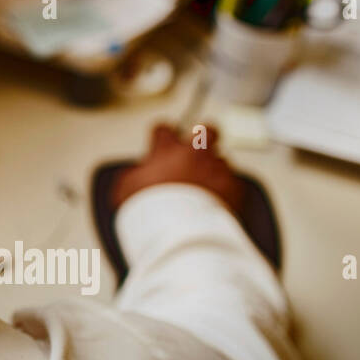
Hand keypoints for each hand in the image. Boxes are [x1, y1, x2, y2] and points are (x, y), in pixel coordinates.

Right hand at [111, 123, 244, 214]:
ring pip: (221, 159)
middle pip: (207, 130)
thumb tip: (135, 174)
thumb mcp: (125, 188)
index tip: (161, 145)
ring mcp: (217, 168)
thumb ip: (133, 174)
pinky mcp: (234, 187)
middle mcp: (195, 153)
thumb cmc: (151, 209)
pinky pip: (233, 182)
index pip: (164, 128)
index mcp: (167, 150)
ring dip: (213, 170)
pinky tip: (216, 202)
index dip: (162, 136)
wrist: (180, 230)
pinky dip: (226, 190)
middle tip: (198, 149)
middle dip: (205, 136)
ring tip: (204, 188)